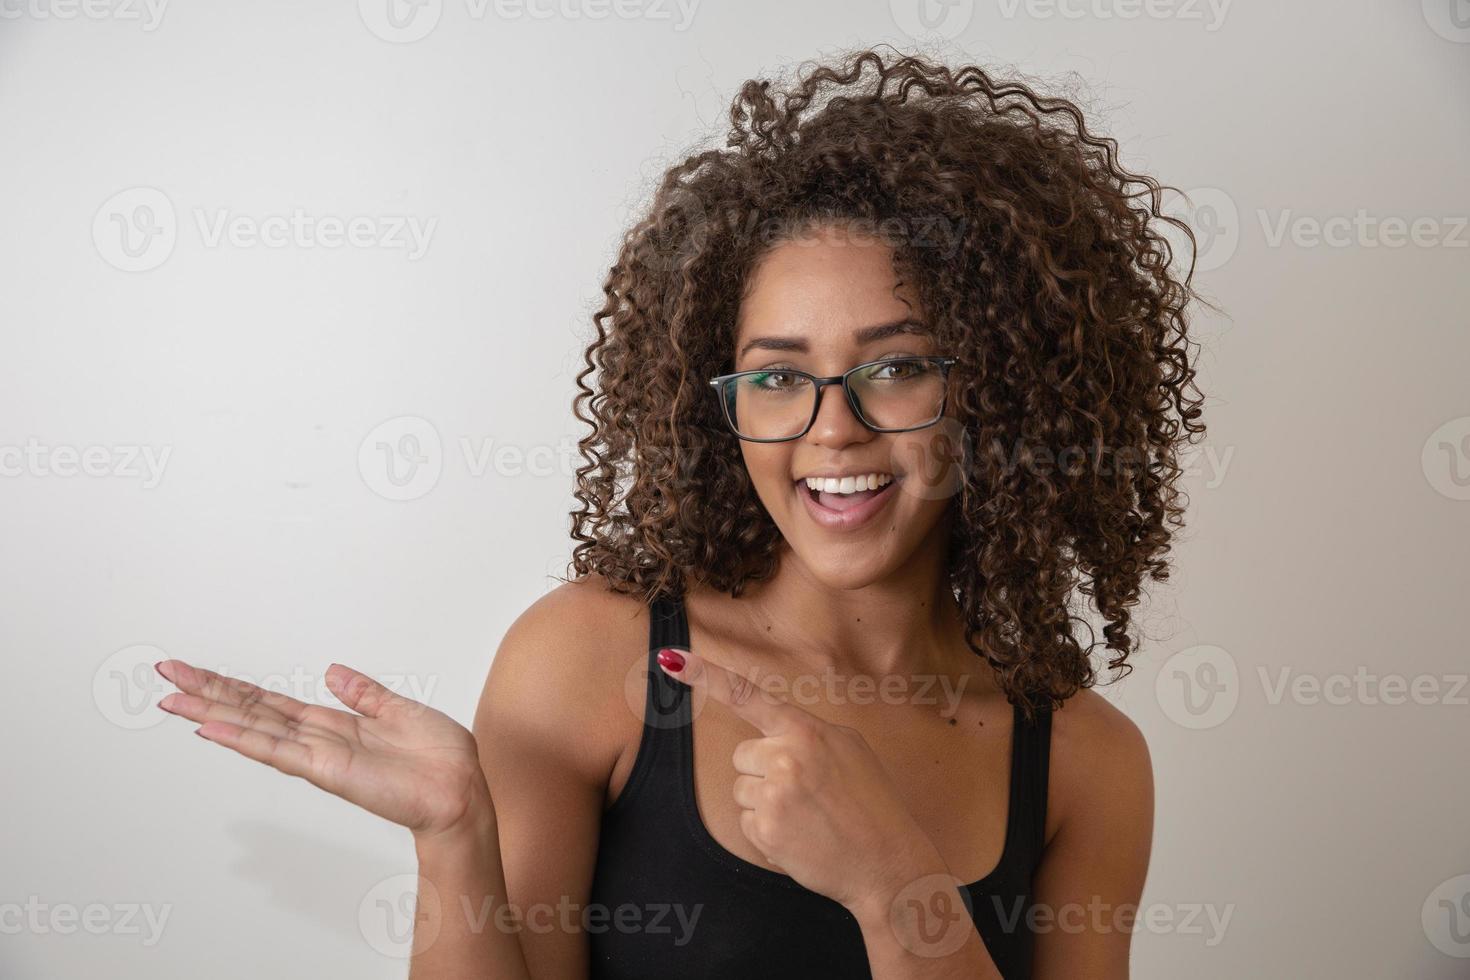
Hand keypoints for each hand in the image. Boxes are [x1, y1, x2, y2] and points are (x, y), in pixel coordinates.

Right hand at [154, 660, 491, 842]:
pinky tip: (210, 728)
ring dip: (211, 712)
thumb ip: (364, 693)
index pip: (270, 702)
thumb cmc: (438, 757)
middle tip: (165, 672)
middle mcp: (316, 739)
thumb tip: (332, 671)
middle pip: (250, 711)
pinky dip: (243, 739)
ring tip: (171, 697)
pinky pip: (278, 751)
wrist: (461, 790)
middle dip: (207, 692)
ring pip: (253, 729)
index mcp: (333, 723)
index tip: (196, 670)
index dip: (232, 686)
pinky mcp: (326, 769)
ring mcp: (316, 756)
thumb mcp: (400, 709)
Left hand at [655, 646, 944, 916]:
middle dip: (763, 771)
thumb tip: (775, 730)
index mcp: (807, 731)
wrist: (888, 862)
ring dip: (764, 804)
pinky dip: (766, 832)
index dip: (706, 675)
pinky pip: (745, 822)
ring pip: (741, 790)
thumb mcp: (849, 749)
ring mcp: (773, 795)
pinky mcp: (764, 831)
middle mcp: (786, 757)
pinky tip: (799, 837)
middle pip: (743, 756)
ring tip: (806, 816)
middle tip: (805, 792)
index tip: (671, 659)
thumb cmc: (872, 804)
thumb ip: (808, 734)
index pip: (749, 696)